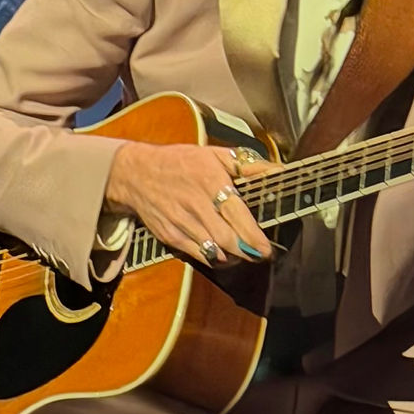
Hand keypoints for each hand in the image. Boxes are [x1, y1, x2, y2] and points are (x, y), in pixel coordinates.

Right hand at [104, 141, 274, 266]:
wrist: (135, 173)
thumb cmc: (180, 161)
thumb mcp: (215, 155)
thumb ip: (248, 166)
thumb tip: (278, 171)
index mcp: (210, 180)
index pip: (236, 215)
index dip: (254, 237)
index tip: (267, 249)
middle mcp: (195, 204)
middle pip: (227, 239)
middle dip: (247, 251)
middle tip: (260, 254)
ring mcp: (181, 222)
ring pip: (213, 251)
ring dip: (233, 257)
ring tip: (244, 253)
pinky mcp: (170, 236)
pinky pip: (197, 255)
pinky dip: (213, 258)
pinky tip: (223, 253)